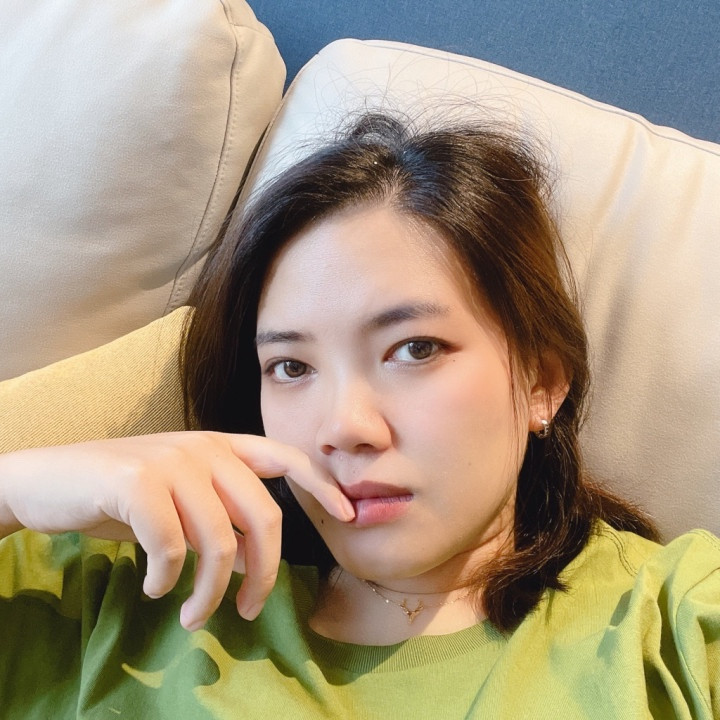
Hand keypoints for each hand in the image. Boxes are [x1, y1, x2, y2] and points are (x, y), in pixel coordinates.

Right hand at [0, 432, 353, 629]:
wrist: (49, 480)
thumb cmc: (123, 494)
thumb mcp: (182, 499)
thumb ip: (221, 517)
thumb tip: (255, 562)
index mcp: (221, 446)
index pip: (285, 458)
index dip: (320, 486)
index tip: (349, 515)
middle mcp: (204, 448)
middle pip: (263, 516)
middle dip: (266, 572)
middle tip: (251, 610)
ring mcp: (171, 462)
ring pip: (218, 541)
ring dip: (210, 591)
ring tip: (193, 614)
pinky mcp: (138, 482)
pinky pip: (172, 547)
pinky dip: (168, 579)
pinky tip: (156, 588)